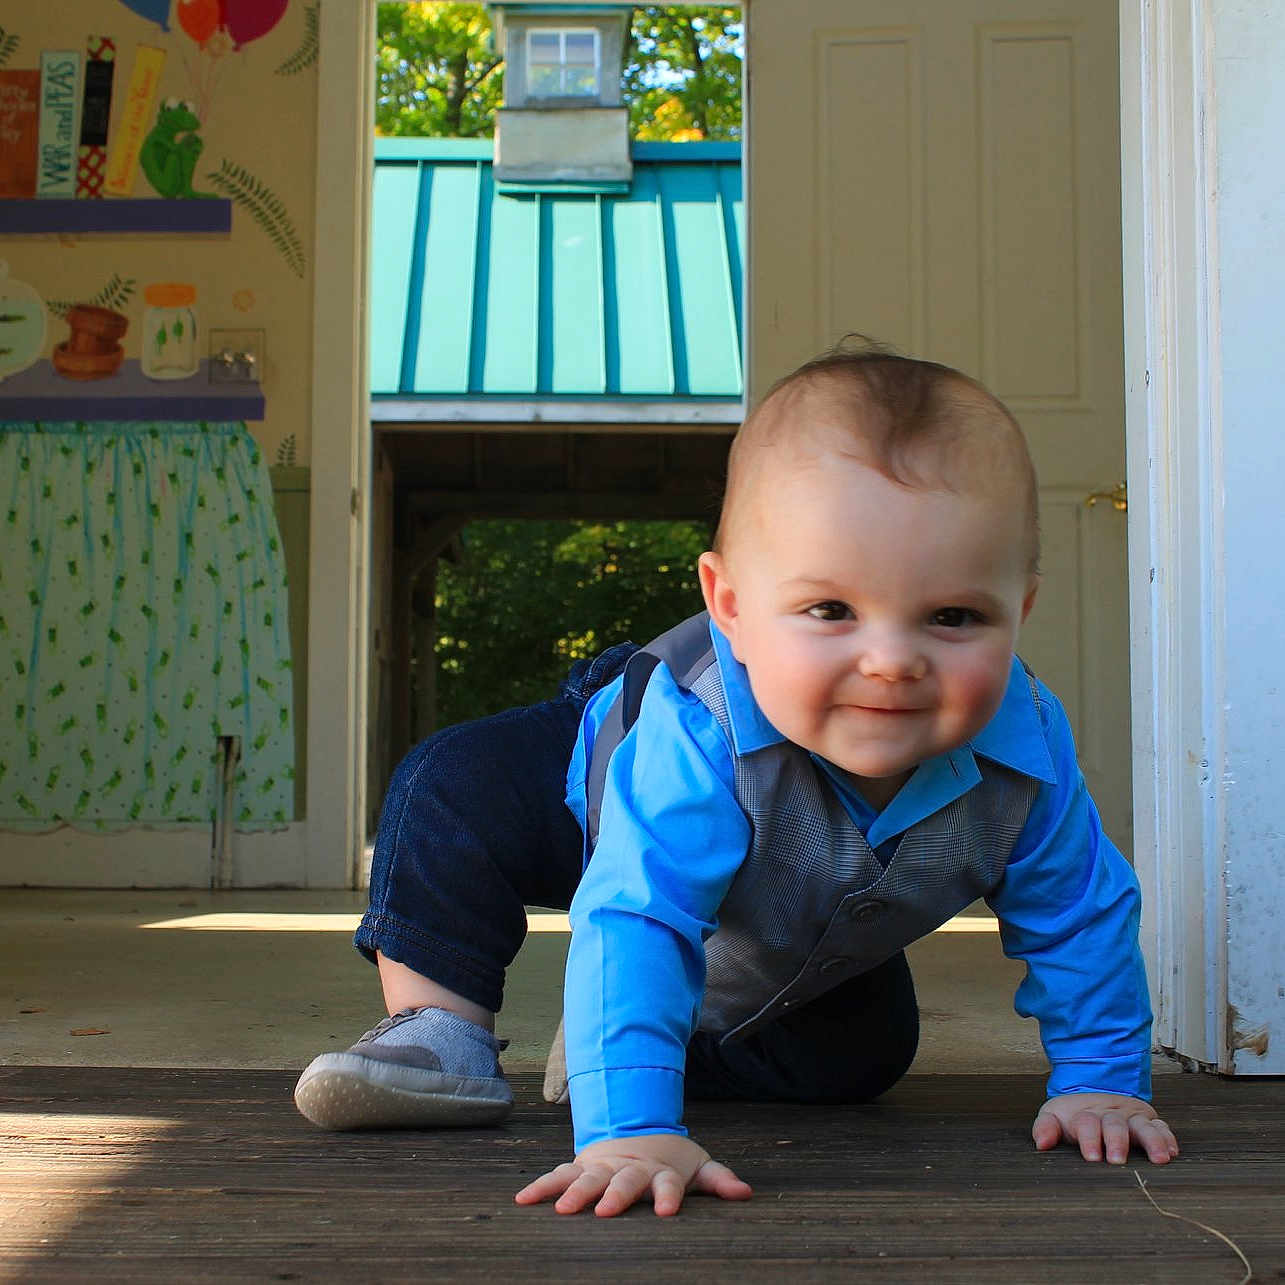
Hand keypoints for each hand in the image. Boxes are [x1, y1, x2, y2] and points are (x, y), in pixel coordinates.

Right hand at [513, 1132, 752, 1216]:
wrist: (637, 1130)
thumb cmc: (669, 1160)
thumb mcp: (698, 1166)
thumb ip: (719, 1180)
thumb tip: (747, 1193)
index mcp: (661, 1172)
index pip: (668, 1185)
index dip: (668, 1196)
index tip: (666, 1212)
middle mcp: (630, 1168)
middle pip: (624, 1182)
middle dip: (614, 1195)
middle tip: (604, 1212)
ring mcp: (603, 1166)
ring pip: (587, 1177)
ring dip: (575, 1192)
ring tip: (561, 1210)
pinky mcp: (581, 1166)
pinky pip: (558, 1175)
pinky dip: (541, 1186)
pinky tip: (522, 1200)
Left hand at [1033, 1093, 1178, 1164]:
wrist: (1092, 1096)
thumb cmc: (1072, 1117)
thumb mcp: (1054, 1117)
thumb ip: (1045, 1128)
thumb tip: (1041, 1144)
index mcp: (1086, 1115)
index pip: (1087, 1123)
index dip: (1089, 1138)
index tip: (1090, 1156)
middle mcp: (1110, 1115)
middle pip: (1115, 1124)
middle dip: (1117, 1140)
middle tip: (1116, 1160)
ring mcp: (1131, 1118)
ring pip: (1143, 1126)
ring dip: (1151, 1141)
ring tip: (1159, 1159)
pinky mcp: (1148, 1122)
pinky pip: (1161, 1127)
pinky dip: (1168, 1137)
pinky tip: (1173, 1152)